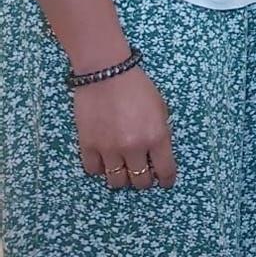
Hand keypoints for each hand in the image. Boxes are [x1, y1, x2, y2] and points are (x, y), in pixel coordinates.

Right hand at [74, 68, 177, 189]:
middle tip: (143, 176)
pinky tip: (104, 161)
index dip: (166, 180)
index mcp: (157, 137)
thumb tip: (157, 152)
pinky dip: (100, 169)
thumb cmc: (138, 87)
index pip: (165, 170)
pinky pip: (93, 170)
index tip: (165, 182)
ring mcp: (109, 149)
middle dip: (144, 181)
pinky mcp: (88, 146)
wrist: (106, 73)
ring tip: (123, 170)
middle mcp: (134, 147)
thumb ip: (160, 132)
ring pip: (116, 181)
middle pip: (140, 181)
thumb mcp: (161, 108)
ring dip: (122, 178)